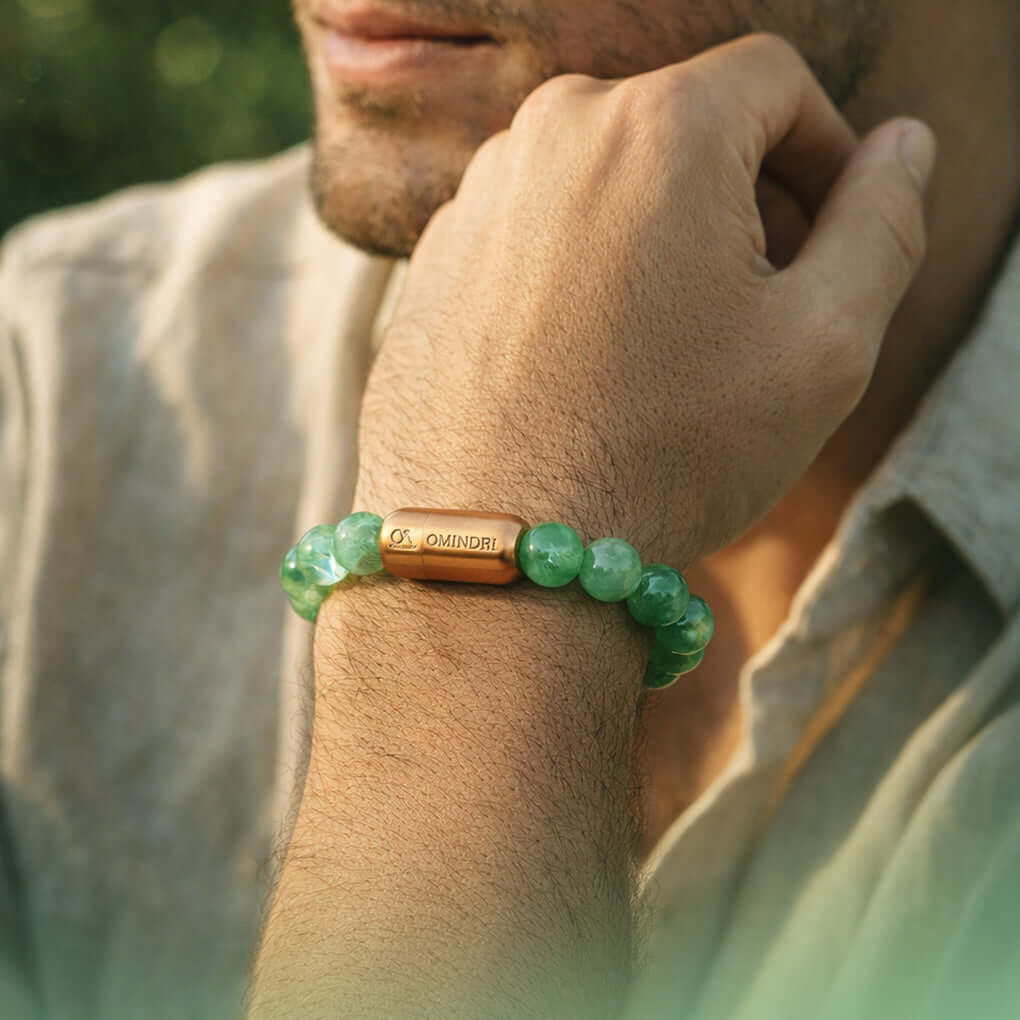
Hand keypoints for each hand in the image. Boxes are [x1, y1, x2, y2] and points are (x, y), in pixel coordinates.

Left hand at [352, 33, 933, 567]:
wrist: (495, 551)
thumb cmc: (661, 456)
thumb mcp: (822, 346)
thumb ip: (883, 223)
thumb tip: (899, 145)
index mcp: (658, 128)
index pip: (775, 84)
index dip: (823, 154)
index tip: (824, 241)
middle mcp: (551, 134)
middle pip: (686, 128)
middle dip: (740, 203)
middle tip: (753, 313)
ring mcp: (479, 195)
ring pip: (607, 181)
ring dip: (657, 241)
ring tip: (666, 351)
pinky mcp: (436, 256)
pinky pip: (538, 233)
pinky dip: (580, 272)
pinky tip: (589, 363)